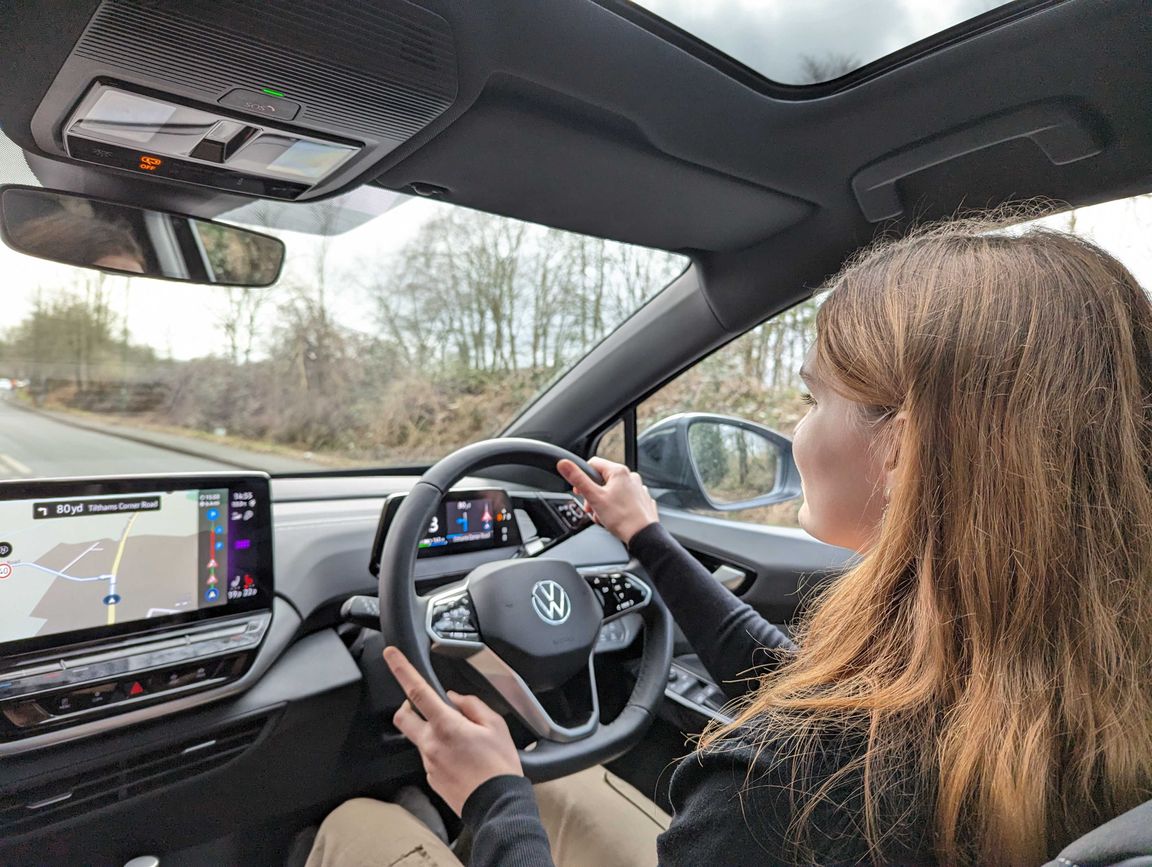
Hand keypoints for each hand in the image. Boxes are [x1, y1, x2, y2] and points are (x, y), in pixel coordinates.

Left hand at [384, 646, 522, 815]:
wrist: (497, 805)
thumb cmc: (499, 766)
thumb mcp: (495, 725)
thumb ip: (471, 705)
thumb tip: (454, 698)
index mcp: (446, 725)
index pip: (417, 691)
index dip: (402, 670)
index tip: (390, 655)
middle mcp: (431, 744)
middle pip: (403, 716)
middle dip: (408, 706)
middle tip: (428, 705)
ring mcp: (428, 763)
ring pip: (419, 737)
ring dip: (432, 731)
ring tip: (462, 741)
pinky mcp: (431, 778)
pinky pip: (429, 756)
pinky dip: (440, 750)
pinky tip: (461, 758)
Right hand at [556, 456, 658, 544]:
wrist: (643, 535)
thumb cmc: (622, 518)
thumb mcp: (594, 497)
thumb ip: (578, 479)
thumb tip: (564, 463)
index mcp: (619, 472)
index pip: (593, 464)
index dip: (582, 477)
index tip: (579, 491)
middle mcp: (631, 477)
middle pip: (602, 480)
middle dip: (593, 495)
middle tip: (591, 508)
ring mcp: (638, 488)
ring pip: (612, 491)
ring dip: (603, 502)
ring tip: (603, 515)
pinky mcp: (641, 500)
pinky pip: (623, 499)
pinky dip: (616, 507)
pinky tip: (615, 517)